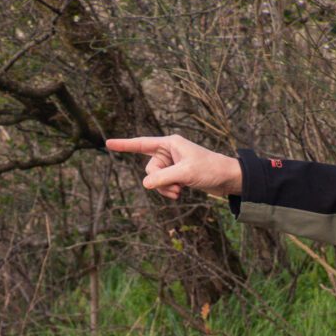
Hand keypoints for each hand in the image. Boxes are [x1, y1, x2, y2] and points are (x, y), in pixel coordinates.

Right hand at [106, 134, 242, 200]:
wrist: (228, 178)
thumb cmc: (210, 169)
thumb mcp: (185, 173)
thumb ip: (163, 178)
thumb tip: (145, 184)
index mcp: (170, 143)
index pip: (142, 143)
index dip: (124, 145)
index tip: (108, 143)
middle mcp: (169, 151)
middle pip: (150, 169)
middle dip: (159, 181)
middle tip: (176, 185)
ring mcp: (173, 164)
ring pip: (156, 180)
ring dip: (165, 189)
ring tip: (180, 191)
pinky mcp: (177, 175)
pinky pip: (164, 185)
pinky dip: (170, 191)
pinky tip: (182, 193)